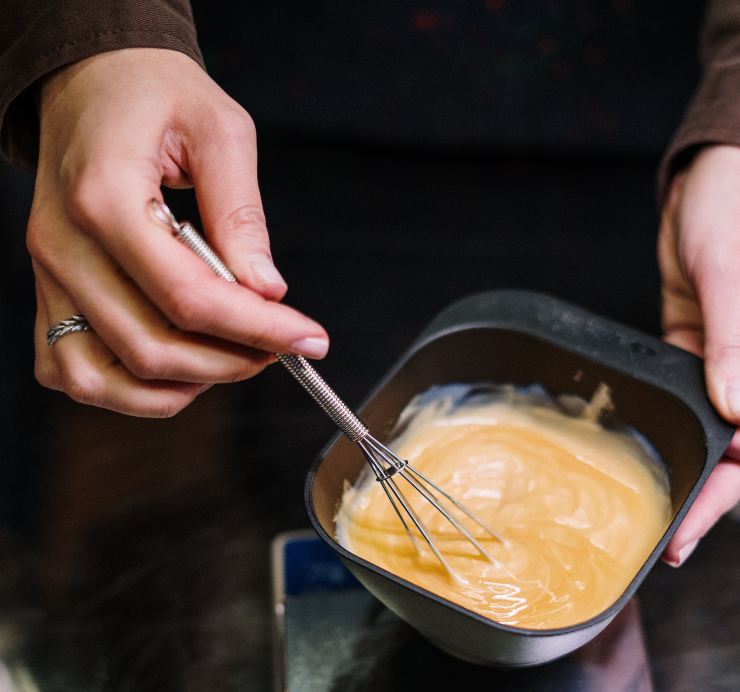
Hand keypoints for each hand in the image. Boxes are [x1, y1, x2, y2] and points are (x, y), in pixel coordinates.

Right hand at [29, 48, 328, 416]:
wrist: (90, 79)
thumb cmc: (154, 94)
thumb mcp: (219, 132)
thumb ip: (241, 215)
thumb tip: (266, 289)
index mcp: (106, 198)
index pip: (190, 297)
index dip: (258, 329)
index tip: (308, 339)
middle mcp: (66, 246)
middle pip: (152, 347)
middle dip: (231, 362)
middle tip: (278, 347)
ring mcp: (49, 275)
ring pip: (106, 377)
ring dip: (181, 386)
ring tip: (231, 359)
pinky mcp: (48, 290)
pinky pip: (71, 371)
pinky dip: (128, 389)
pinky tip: (176, 369)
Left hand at [658, 144, 739, 564]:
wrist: (707, 182)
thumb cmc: (733, 213)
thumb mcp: (732, 276)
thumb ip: (734, 342)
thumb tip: (737, 409)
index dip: (732, 488)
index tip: (699, 523)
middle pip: (737, 447)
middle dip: (709, 494)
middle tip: (672, 536)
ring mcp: (724, 362)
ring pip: (710, 428)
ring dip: (689, 464)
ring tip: (656, 504)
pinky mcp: (692, 347)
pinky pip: (683, 393)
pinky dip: (671, 420)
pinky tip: (651, 447)